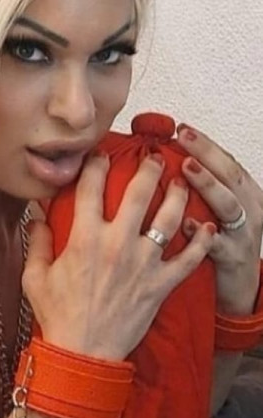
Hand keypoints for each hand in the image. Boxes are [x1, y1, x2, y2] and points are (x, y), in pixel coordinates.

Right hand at [23, 151, 214, 361]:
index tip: (101, 155)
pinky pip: (187, 261)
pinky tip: (207, 229)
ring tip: (181, 182)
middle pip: (138, 194)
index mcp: (84, 238)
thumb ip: (36, 240)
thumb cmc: (57, 316)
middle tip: (155, 157)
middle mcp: (116, 245)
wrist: (82, 355)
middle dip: (149, 169)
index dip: (97, 164)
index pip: (91, 187)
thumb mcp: (35, 276)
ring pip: (167, 220)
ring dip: (177, 197)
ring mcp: (142, 264)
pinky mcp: (159, 285)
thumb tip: (36, 215)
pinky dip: (201, 244)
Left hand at [176, 124, 262, 314]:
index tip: (183, 128)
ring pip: (228, 204)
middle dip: (207, 154)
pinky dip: (201, 232)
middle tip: (183, 138)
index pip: (227, 160)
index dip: (206, 143)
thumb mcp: (218, 207)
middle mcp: (249, 209)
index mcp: (246, 192)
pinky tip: (184, 222)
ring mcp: (243, 233)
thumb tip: (168, 153)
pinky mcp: (234, 258)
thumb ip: (201, 183)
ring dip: (207, 184)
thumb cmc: (222, 241)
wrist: (238, 289)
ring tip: (186, 168)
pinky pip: (218, 243)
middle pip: (230, 175)